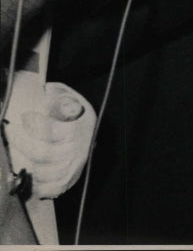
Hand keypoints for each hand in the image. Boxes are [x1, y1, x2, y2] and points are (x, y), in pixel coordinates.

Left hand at [4, 72, 96, 198]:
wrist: (87, 134)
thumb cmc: (73, 115)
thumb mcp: (70, 99)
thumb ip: (61, 98)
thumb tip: (54, 97)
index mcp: (78, 129)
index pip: (51, 130)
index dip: (34, 124)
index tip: (23, 117)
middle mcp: (77, 151)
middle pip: (42, 153)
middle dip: (21, 142)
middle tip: (10, 132)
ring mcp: (72, 169)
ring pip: (41, 173)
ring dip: (24, 164)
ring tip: (14, 153)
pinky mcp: (66, 182)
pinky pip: (47, 190)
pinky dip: (34, 185)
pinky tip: (26, 174)